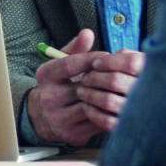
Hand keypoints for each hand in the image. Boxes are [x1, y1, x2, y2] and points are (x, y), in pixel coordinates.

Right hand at [26, 30, 131, 146]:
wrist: (43, 118)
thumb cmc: (60, 85)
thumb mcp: (61, 64)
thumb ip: (75, 49)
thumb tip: (87, 33)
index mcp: (46, 76)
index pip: (71, 64)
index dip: (93, 59)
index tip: (108, 56)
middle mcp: (49, 97)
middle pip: (84, 85)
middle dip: (105, 78)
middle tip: (120, 73)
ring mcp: (59, 117)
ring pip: (93, 104)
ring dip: (109, 96)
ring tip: (121, 88)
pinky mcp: (72, 133)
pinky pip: (97, 121)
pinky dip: (109, 112)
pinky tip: (117, 104)